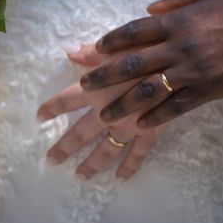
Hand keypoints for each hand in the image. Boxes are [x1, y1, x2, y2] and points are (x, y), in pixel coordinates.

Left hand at [38, 49, 159, 180]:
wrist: (182, 62)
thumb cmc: (148, 47)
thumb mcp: (119, 44)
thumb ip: (92, 53)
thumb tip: (68, 50)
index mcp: (95, 87)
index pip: (66, 100)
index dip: (52, 108)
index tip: (39, 116)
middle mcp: (107, 110)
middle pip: (80, 131)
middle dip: (64, 146)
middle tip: (51, 159)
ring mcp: (128, 124)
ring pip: (105, 148)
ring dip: (91, 163)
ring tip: (80, 175)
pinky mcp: (150, 130)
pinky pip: (138, 153)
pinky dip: (130, 166)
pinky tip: (121, 178)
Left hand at [79, 0, 222, 127]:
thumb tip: (149, 9)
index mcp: (178, 21)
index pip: (133, 31)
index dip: (109, 42)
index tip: (93, 51)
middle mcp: (180, 47)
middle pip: (132, 63)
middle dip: (103, 76)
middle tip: (83, 87)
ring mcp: (194, 71)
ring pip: (148, 91)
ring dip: (122, 104)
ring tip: (104, 116)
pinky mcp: (210, 90)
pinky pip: (177, 107)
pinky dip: (156, 117)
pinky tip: (140, 125)